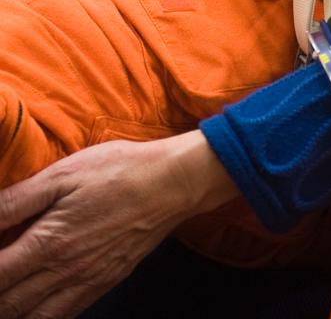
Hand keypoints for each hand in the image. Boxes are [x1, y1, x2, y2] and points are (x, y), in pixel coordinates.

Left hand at [0, 131, 237, 317]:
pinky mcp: (103, 283)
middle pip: (9, 304)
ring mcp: (85, 282)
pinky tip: (32, 308)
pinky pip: (64, 317)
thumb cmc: (117, 171)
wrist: (171, 184)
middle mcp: (63, 272)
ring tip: (6, 298)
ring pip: (33, 318)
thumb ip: (18, 200)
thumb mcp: (63, 174)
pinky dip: (41, 318)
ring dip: (12, 312)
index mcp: (48, 242)